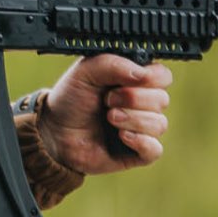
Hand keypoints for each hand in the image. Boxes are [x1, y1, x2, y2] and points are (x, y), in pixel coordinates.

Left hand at [36, 55, 172, 174]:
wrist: (54, 131)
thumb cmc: (70, 99)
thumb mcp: (85, 71)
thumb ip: (112, 64)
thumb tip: (143, 74)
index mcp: (134, 81)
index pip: (163, 76)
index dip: (151, 78)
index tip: (128, 80)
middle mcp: (142, 104)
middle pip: (162, 99)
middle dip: (133, 99)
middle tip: (107, 100)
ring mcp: (141, 128)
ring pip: (159, 124)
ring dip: (132, 119)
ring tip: (109, 118)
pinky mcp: (137, 152)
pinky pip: (155, 149)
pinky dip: (140, 142)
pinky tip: (121, 136)